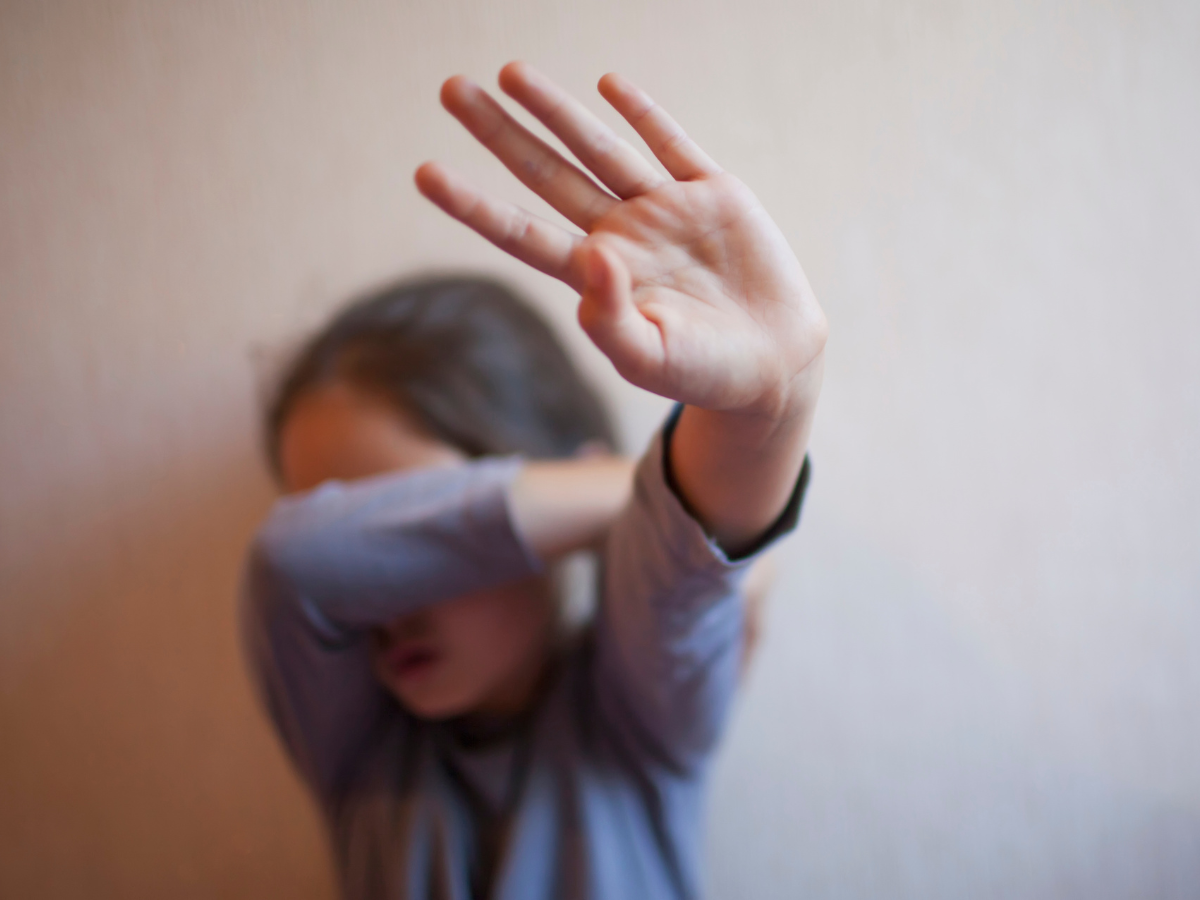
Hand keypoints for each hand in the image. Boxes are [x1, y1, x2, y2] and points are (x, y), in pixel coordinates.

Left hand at [415, 62, 826, 422]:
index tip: (426, 173)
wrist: (774, 363)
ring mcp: (664, 209)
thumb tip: (592, 256)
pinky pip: (672, 145)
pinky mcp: (713, 194)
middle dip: (500, 133)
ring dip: (556, 111)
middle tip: (452, 89)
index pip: (522, 233)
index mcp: (596, 277)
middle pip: (547, 175)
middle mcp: (620, 234)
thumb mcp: (650, 360)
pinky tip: (608, 85)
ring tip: (511, 72)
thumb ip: (611, 319)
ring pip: (599, 149)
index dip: (474, 205)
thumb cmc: (704, 373)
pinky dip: (643, 114)